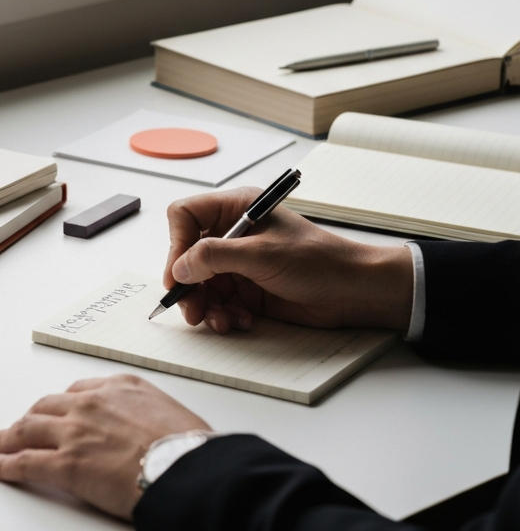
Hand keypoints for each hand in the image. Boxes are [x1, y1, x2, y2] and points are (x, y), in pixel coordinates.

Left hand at [0, 374, 207, 519]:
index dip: (61, 405)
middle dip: (28, 418)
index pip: (78, 391)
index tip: (54, 411)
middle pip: (46, 407)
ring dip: (4, 437)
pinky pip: (23, 462)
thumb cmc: (189, 448)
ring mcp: (74, 433)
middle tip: (17, 426)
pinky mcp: (64, 464)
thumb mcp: (172, 415)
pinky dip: (2, 464)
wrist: (186, 468)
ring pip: (26, 429)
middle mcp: (91, 403)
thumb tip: (154, 435)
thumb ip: (150, 417)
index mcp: (119, 388)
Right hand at [163, 188, 412, 333]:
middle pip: (186, 256)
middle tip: (192, 309)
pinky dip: (223, 315)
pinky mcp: (246, 289)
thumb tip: (180, 267)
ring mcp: (238, 264)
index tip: (179, 274)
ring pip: (199, 284)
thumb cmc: (320, 261)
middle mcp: (232, 234)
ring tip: (220, 321)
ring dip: (205, 305)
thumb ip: (215, 257)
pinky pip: (218, 302)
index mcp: (236, 209)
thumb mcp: (263, 255)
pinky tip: (241, 321)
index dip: (176, 244)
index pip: (185, 217)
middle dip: (188, 285)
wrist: (355, 292)